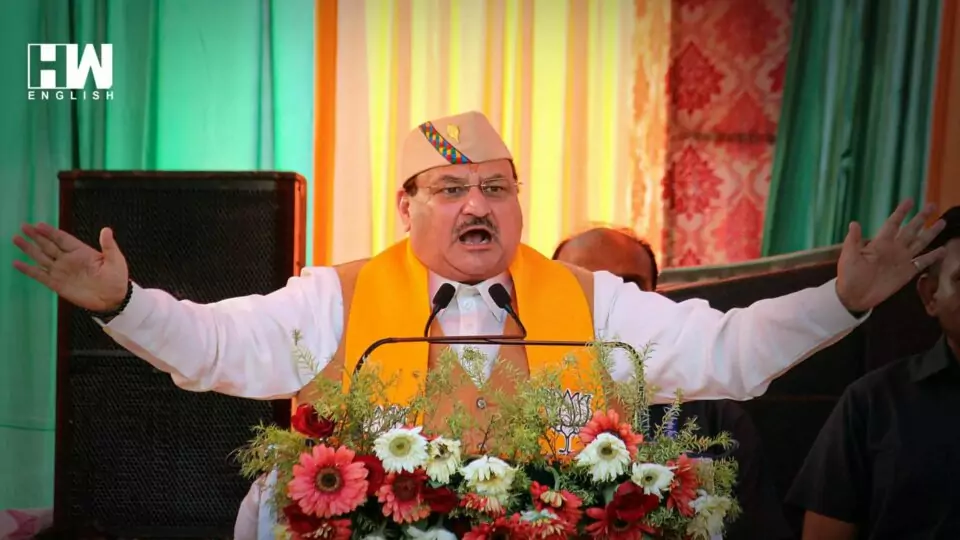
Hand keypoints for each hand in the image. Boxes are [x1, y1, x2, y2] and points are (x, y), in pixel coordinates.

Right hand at [12, 223, 129, 311]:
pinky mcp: (57, 284)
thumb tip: (106, 229)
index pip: (63, 238)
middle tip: (23, 226)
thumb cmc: (117, 278)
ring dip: (29, 249)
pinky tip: (17, 263)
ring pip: (41, 257)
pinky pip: (40, 275)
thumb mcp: (115, 259)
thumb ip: (108, 245)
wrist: (113, 299)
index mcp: (81, 252)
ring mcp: (62, 271)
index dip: (51, 232)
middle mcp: (68, 259)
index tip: (39, 224)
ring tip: (16, 239)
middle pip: (49, 245)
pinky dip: (28, 269)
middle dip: (36, 236)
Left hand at [836, 199, 946, 312]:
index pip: (893, 223)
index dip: (901, 212)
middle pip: (910, 230)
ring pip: (920, 243)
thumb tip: (854, 222)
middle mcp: (893, 248)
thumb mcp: (849, 256)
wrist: (854, 296)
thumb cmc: (849, 275)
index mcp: (880, 243)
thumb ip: (853, 240)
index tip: (910, 200)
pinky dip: (933, 257)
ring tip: (942, 222)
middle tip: (932, 205)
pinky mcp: (907, 273)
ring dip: (930, 233)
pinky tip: (943, 250)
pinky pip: (922, 263)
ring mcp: (902, 260)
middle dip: (921, 218)